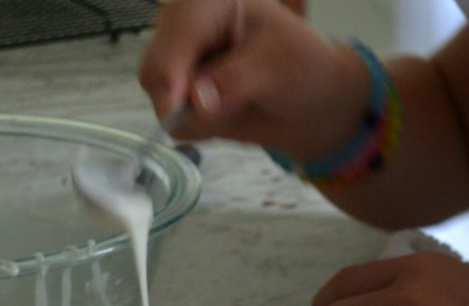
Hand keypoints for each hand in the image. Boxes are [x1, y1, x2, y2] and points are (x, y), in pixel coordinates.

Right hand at [138, 0, 367, 162]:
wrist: (313, 101)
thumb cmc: (302, 68)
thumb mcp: (279, 67)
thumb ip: (237, 81)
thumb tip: (199, 102)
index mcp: (210, 3)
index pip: (178, 33)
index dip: (171, 71)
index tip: (174, 108)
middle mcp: (186, 29)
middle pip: (155, 70)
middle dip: (185, 101)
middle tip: (230, 111)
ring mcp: (180, 65)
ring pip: (164, 103)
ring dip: (202, 118)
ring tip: (242, 105)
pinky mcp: (181, 97)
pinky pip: (178, 124)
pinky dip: (204, 129)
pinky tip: (232, 115)